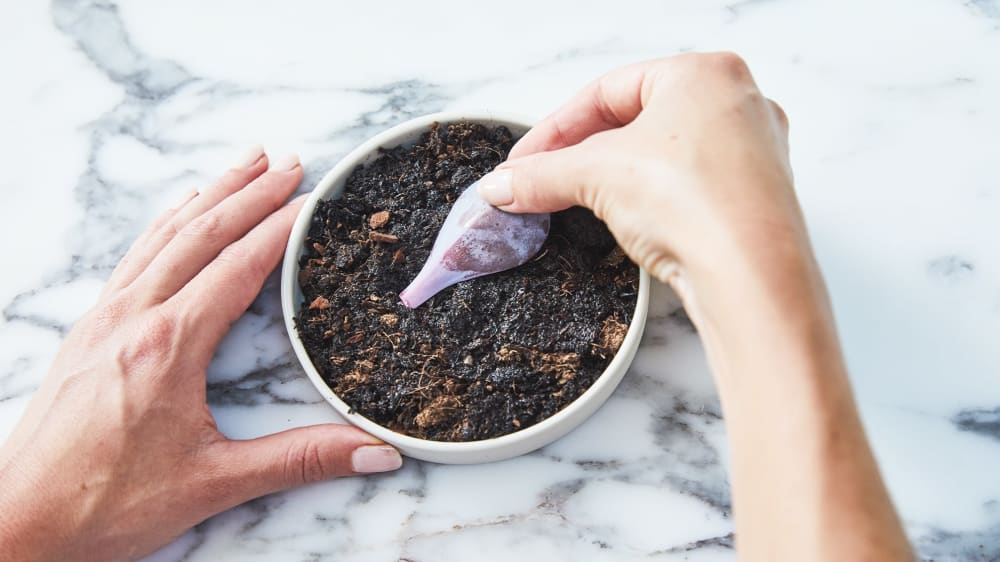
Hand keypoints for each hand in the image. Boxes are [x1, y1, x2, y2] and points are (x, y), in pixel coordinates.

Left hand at [0, 148, 401, 561]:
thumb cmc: (106, 503)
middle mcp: (134, 317)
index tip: (312, 196)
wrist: (18, 522)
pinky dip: (166, 223)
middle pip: (202, 234)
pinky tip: (179, 209)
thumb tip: (374, 453)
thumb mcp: (215, 482)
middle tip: (289, 161)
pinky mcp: (89, 329)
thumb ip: (301, 460)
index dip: (280, 227)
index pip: (239, 266)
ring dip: (209, 194)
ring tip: (244, 162)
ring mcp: (105, 318)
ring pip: (165, 235)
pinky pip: (136, 256)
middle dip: (250, 192)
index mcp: (169, 345)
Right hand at [479, 53, 914, 560]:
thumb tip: (502, 184)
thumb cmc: (695, 203)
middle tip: (542, 181)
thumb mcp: (598, 176)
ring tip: (577, 201)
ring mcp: (753, 153)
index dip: (555, 128)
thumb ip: (541, 175)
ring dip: (613, 177)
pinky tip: (627, 221)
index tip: (522, 161)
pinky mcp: (753, 199)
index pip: (608, 90)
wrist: (750, 279)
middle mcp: (739, 103)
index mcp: (707, 72)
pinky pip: (686, 187)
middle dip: (582, 153)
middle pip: (634, 121)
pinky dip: (648, 198)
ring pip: (661, 155)